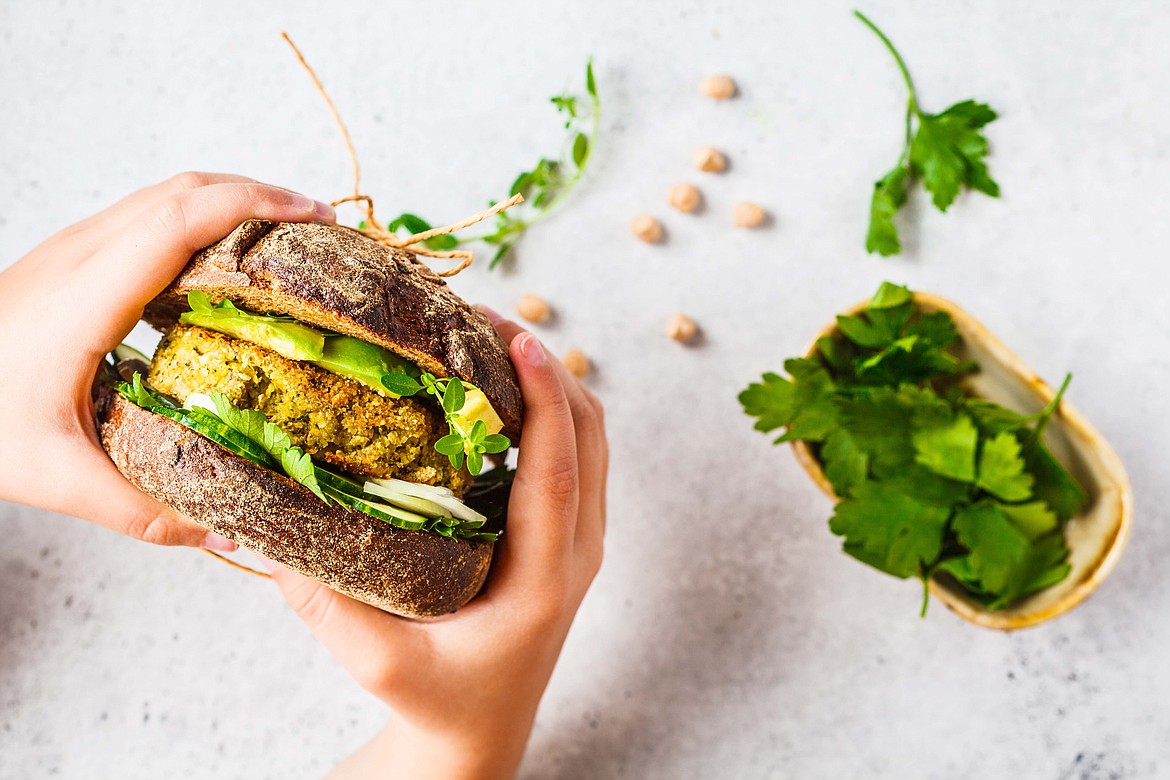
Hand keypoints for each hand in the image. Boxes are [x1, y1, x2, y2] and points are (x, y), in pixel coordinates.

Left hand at [0, 172, 336, 548]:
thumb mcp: (53, 474)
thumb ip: (140, 509)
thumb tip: (223, 533)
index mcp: (86, 296)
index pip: (180, 218)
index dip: (254, 205)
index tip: (312, 215)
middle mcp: (81, 256)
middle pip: (184, 189)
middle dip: (262, 195)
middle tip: (321, 228)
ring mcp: (72, 251)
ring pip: (165, 195)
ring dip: (232, 202)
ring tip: (286, 241)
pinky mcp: (69, 260)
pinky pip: (148, 217)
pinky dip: (201, 221)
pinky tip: (223, 266)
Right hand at [265, 312, 607, 779]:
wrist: (480, 734)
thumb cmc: (439, 703)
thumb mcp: (380, 665)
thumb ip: (326, 608)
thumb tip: (258, 531)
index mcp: (544, 580)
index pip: (559, 473)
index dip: (545, 400)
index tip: (520, 340)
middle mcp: (576, 552)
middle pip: (589, 437)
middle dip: (548, 369)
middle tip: (483, 322)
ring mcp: (579, 543)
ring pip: (590, 441)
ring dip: (553, 384)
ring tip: (488, 340)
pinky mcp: (566, 538)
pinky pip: (574, 457)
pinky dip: (550, 411)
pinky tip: (494, 392)